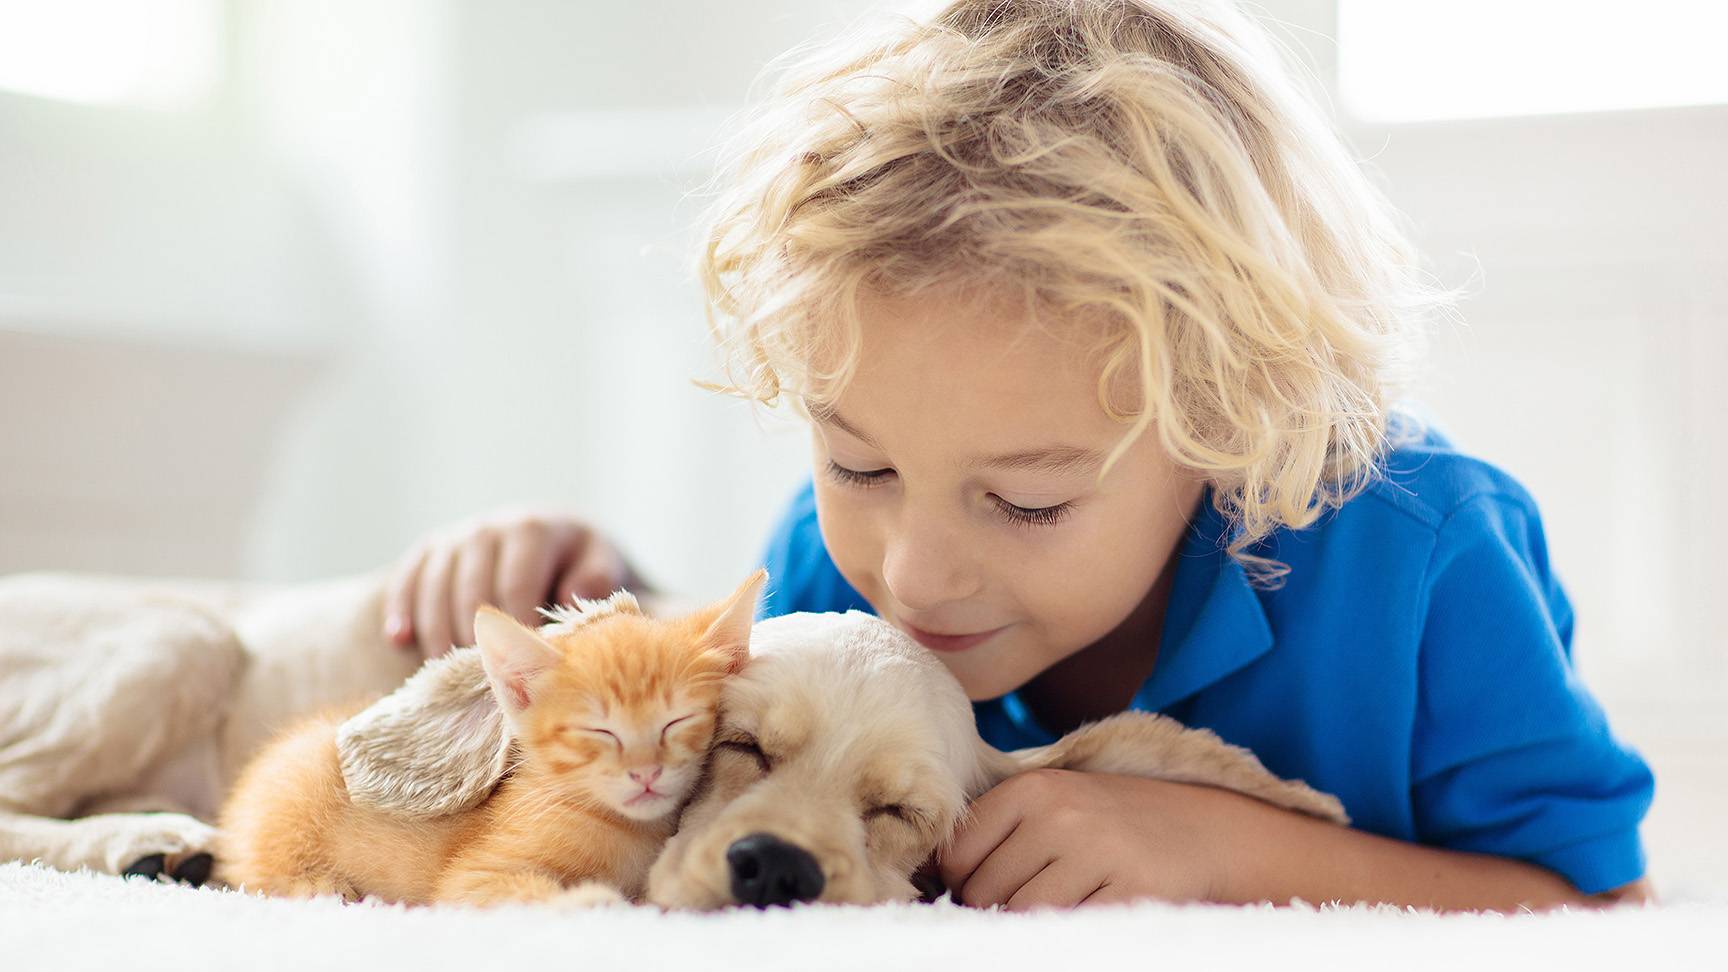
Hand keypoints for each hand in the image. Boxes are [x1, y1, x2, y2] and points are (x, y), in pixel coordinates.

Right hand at [383, 511, 641, 658]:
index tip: (518, 668)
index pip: (514, 587)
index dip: (514, 630)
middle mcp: (489, 528)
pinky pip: (407, 576)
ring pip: (435, 588)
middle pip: (470, 591)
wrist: (556, 536)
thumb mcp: (600, 565)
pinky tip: (399, 639)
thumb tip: (571, 600)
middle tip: (478, 680)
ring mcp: (456, 536)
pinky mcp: (431, 547)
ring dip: (436, 632)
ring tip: (443, 671)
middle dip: (472, 638)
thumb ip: (594, 581)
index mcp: (533, 530)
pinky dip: (401, 607)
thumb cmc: (580, 564)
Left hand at [937, 769, 1241, 910]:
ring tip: (1065, 902)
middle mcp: (1060, 815)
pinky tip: (1092, 909)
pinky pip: (1072, 931)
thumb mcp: (1056, 804)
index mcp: (1032, 789)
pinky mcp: (1132, 892)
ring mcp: (1098, 852)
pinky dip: (1073, 931)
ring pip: (1024, 917)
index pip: (957, 856)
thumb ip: (998, 832)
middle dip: (999, 908)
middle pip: (986, 893)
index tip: (989, 885)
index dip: (965, 883)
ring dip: (1035, 923)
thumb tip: (930, 879)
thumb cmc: (1113, 823)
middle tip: (1034, 897)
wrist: (1207, 830)